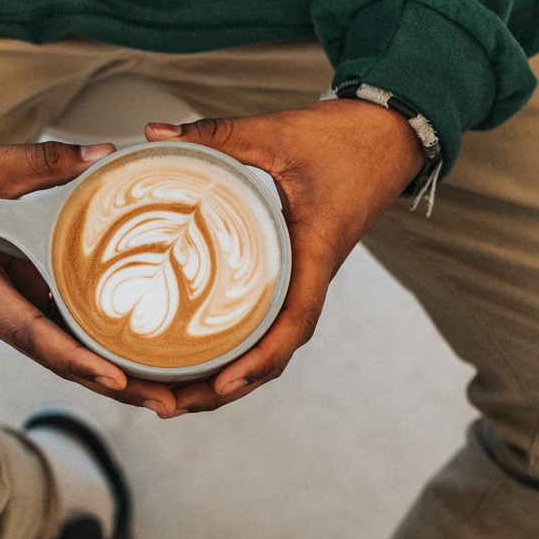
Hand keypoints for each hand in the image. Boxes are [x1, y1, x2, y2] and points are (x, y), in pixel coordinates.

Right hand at [0, 134, 179, 414]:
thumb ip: (43, 162)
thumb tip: (104, 155)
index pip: (32, 334)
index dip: (75, 358)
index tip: (116, 378)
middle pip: (58, 358)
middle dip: (111, 384)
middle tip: (166, 402)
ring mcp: (4, 308)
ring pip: (61, 350)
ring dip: (108, 372)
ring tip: (162, 388)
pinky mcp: (14, 297)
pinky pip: (57, 326)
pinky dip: (93, 343)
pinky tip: (134, 347)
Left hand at [144, 99, 425, 413]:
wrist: (387, 136)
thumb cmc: (342, 138)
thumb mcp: (276, 133)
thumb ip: (215, 133)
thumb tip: (151, 134)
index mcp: (315, 253)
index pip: (295, 321)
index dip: (259, 359)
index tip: (221, 384)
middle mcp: (311, 278)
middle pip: (274, 355)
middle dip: (223, 389)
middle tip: (166, 406)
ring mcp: (302, 279)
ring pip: (269, 346)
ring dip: (226, 379)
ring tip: (170, 397)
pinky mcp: (293, 273)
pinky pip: (266, 323)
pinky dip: (235, 350)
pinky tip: (194, 358)